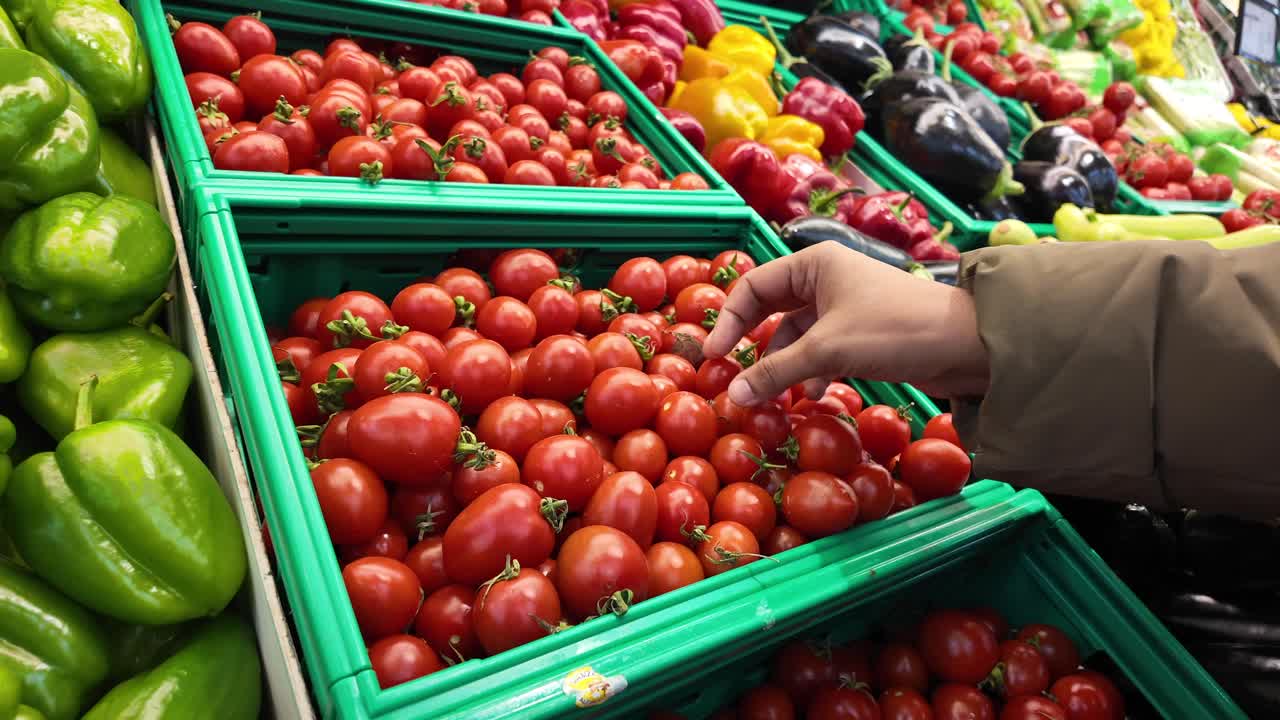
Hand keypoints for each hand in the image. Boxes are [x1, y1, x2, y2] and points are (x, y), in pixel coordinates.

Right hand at [703, 241, 989, 405]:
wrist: (968, 344)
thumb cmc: (894, 330)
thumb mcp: (827, 350)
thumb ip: (775, 372)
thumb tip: (732, 396)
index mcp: (814, 264)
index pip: (753, 287)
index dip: (729, 321)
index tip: (714, 357)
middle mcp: (826, 279)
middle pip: (772, 311)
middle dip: (755, 347)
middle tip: (733, 377)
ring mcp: (844, 307)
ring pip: (796, 335)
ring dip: (783, 366)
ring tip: (774, 397)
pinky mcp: (861, 334)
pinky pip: (819, 351)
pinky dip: (808, 372)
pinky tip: (809, 396)